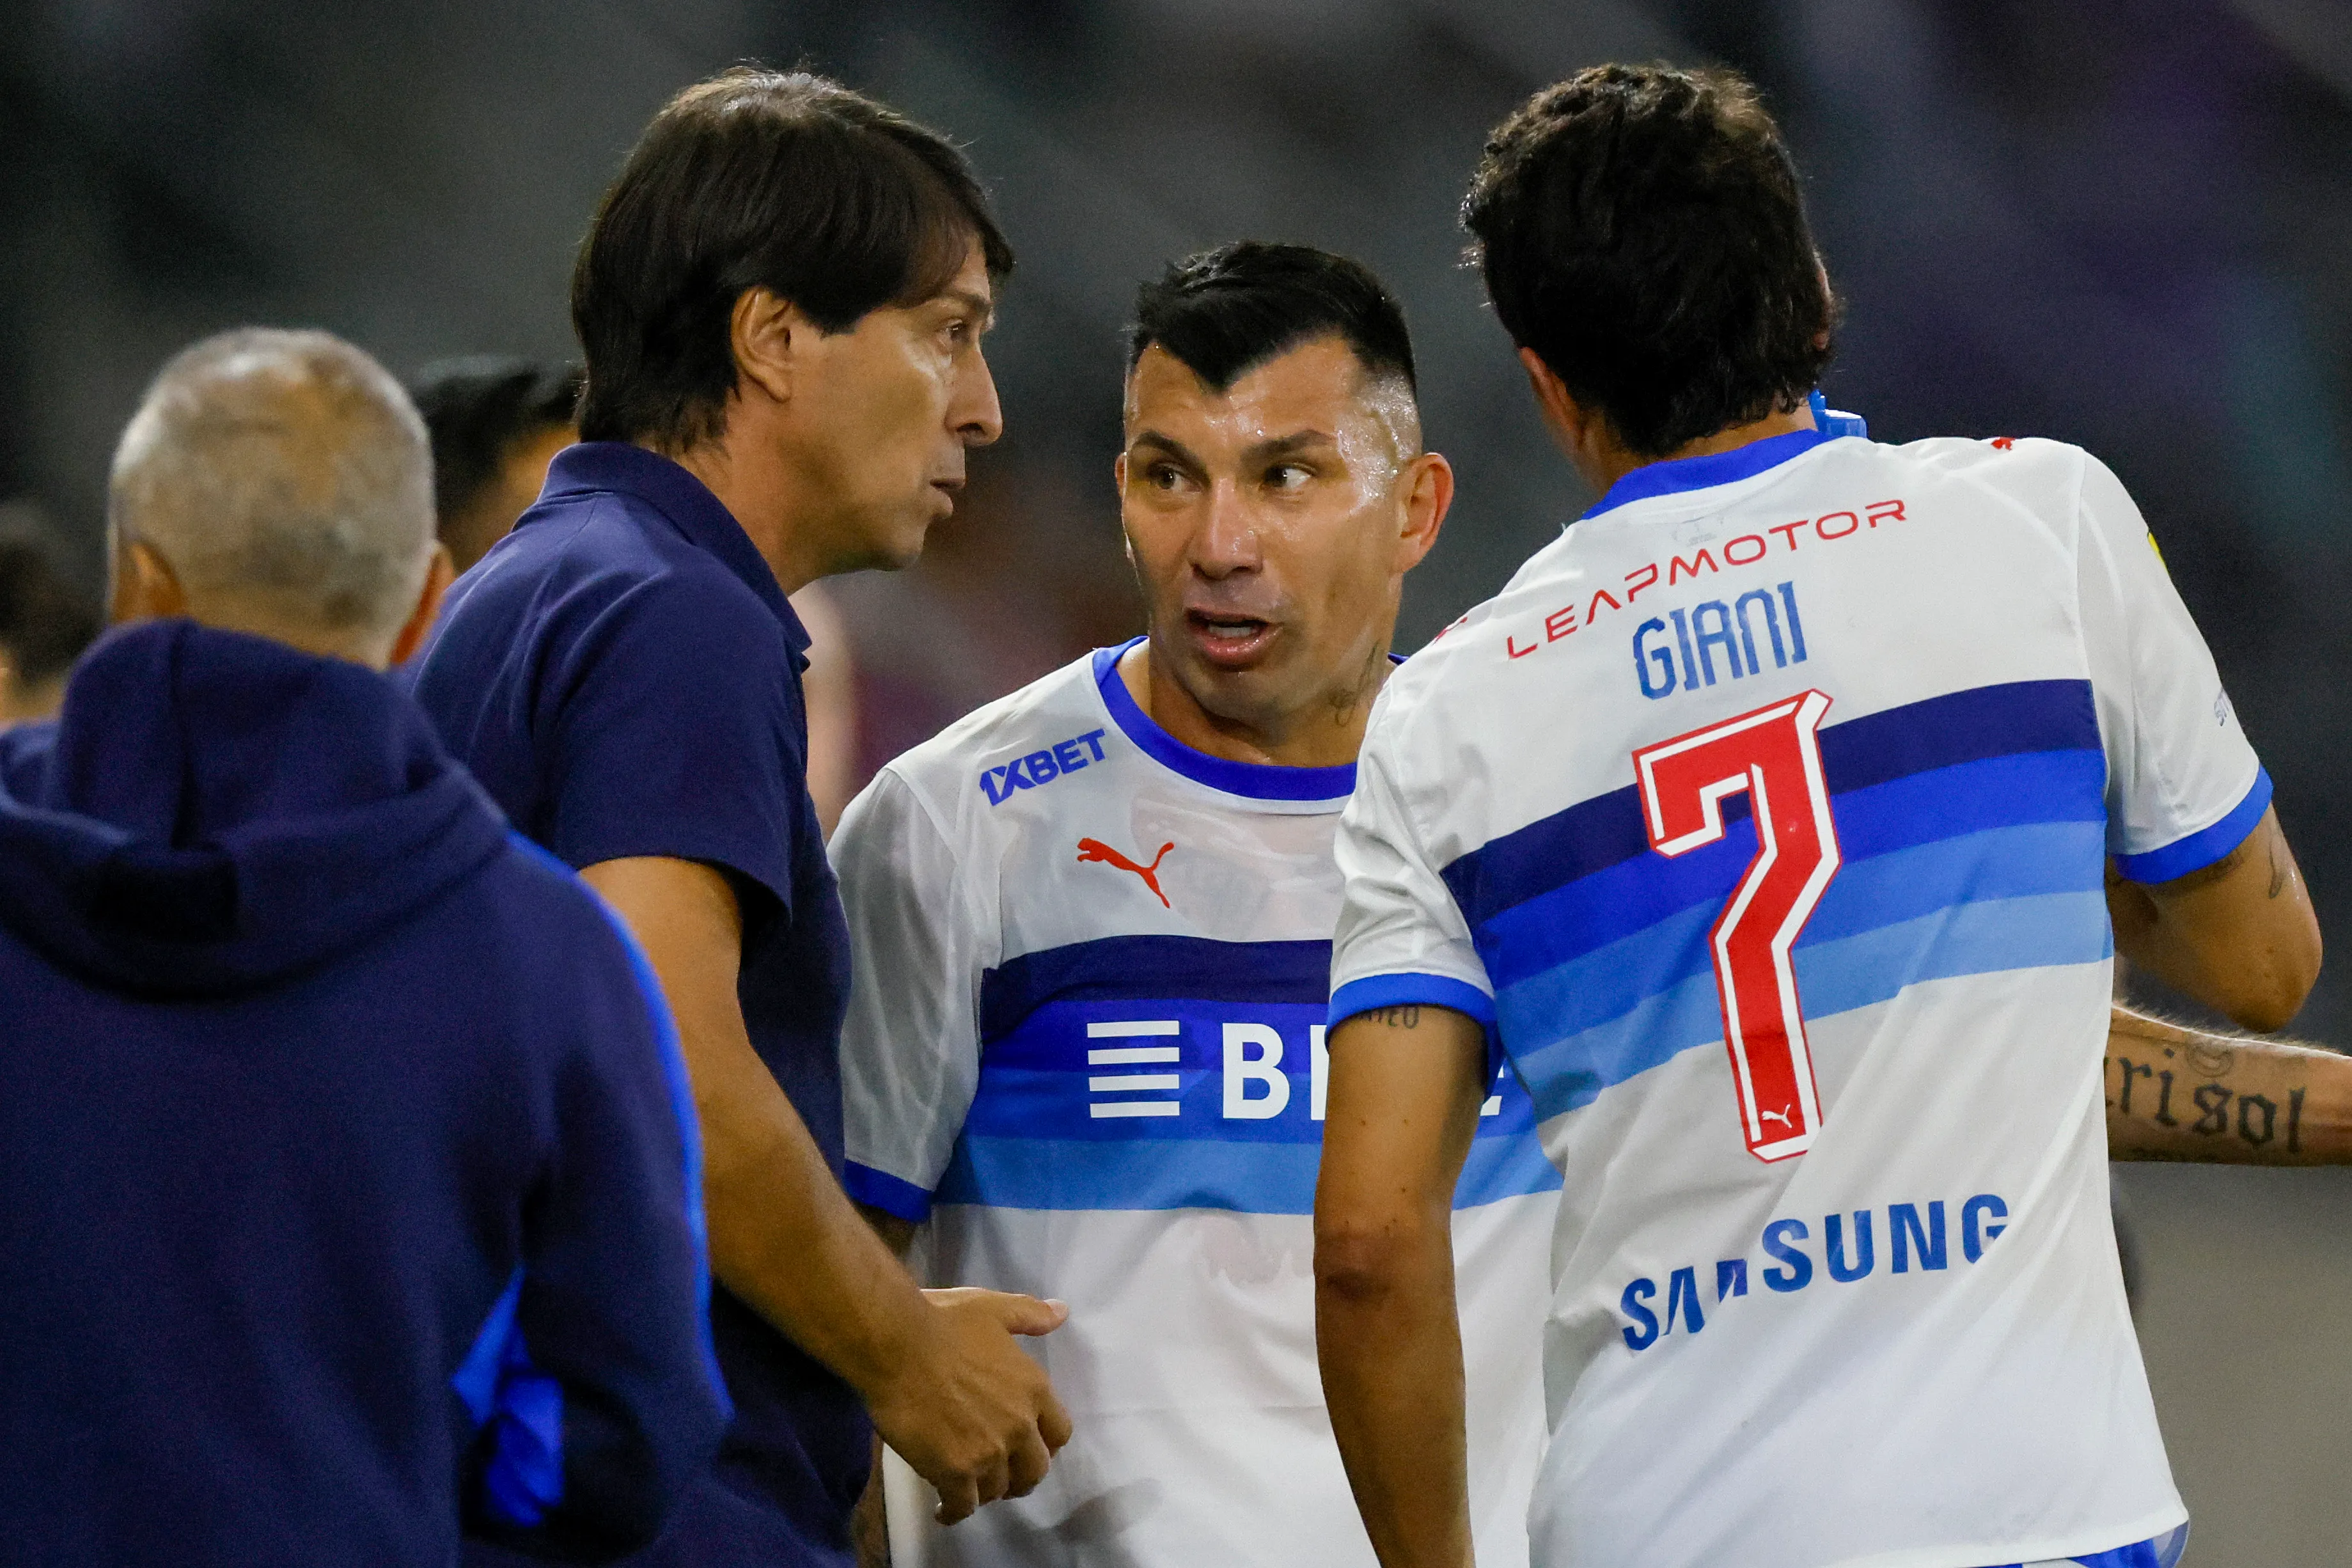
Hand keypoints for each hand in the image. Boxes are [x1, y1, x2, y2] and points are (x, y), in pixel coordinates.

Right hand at [865, 1287, 1072, 1524]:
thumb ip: (1030, 1315)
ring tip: (968, 1489)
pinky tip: (943, 1510)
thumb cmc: (943, 1321)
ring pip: (998, 1490)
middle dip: (1019, 1477)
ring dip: (985, 1491)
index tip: (1030, 1448)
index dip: (1045, 1445)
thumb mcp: (993, 1309)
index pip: (1060, 1433)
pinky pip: (963, 1507)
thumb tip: (1062, 1312)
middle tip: (1001, 1477)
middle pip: (1035, 1471)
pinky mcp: (954, 1472)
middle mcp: (1019, 1426)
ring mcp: (988, 1453)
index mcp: (1034, 1389)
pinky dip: (954, 1512)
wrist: (896, 1344)